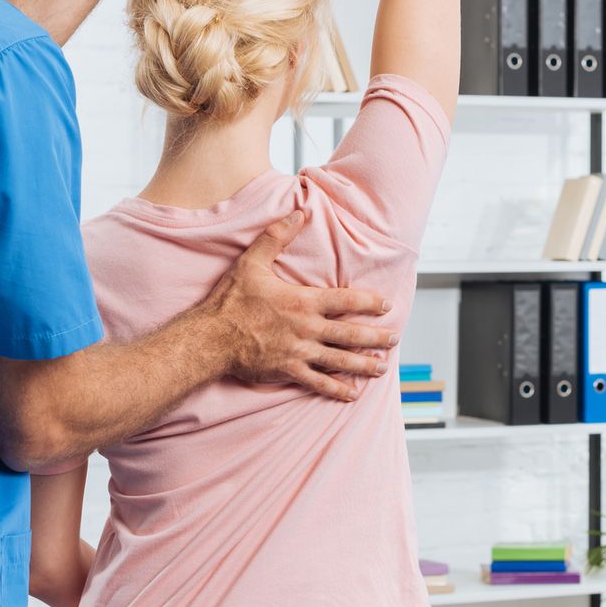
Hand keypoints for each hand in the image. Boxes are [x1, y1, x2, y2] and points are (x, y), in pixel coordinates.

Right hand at [200, 209, 395, 400]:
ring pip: (340, 360)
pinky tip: (353, 393)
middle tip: (394, 339)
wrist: (211, 338)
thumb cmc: (232, 300)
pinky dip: (337, 389)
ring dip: (364, 364)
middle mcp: (307, 328)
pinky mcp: (289, 371)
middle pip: (351, 334)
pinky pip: (318, 382)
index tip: (386, 304)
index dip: (370, 302)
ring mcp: (300, 352)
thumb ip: (276, 237)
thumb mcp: (252, 262)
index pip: (346, 300)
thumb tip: (298, 213)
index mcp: (303, 301)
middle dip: (376, 337)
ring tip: (382, 367)